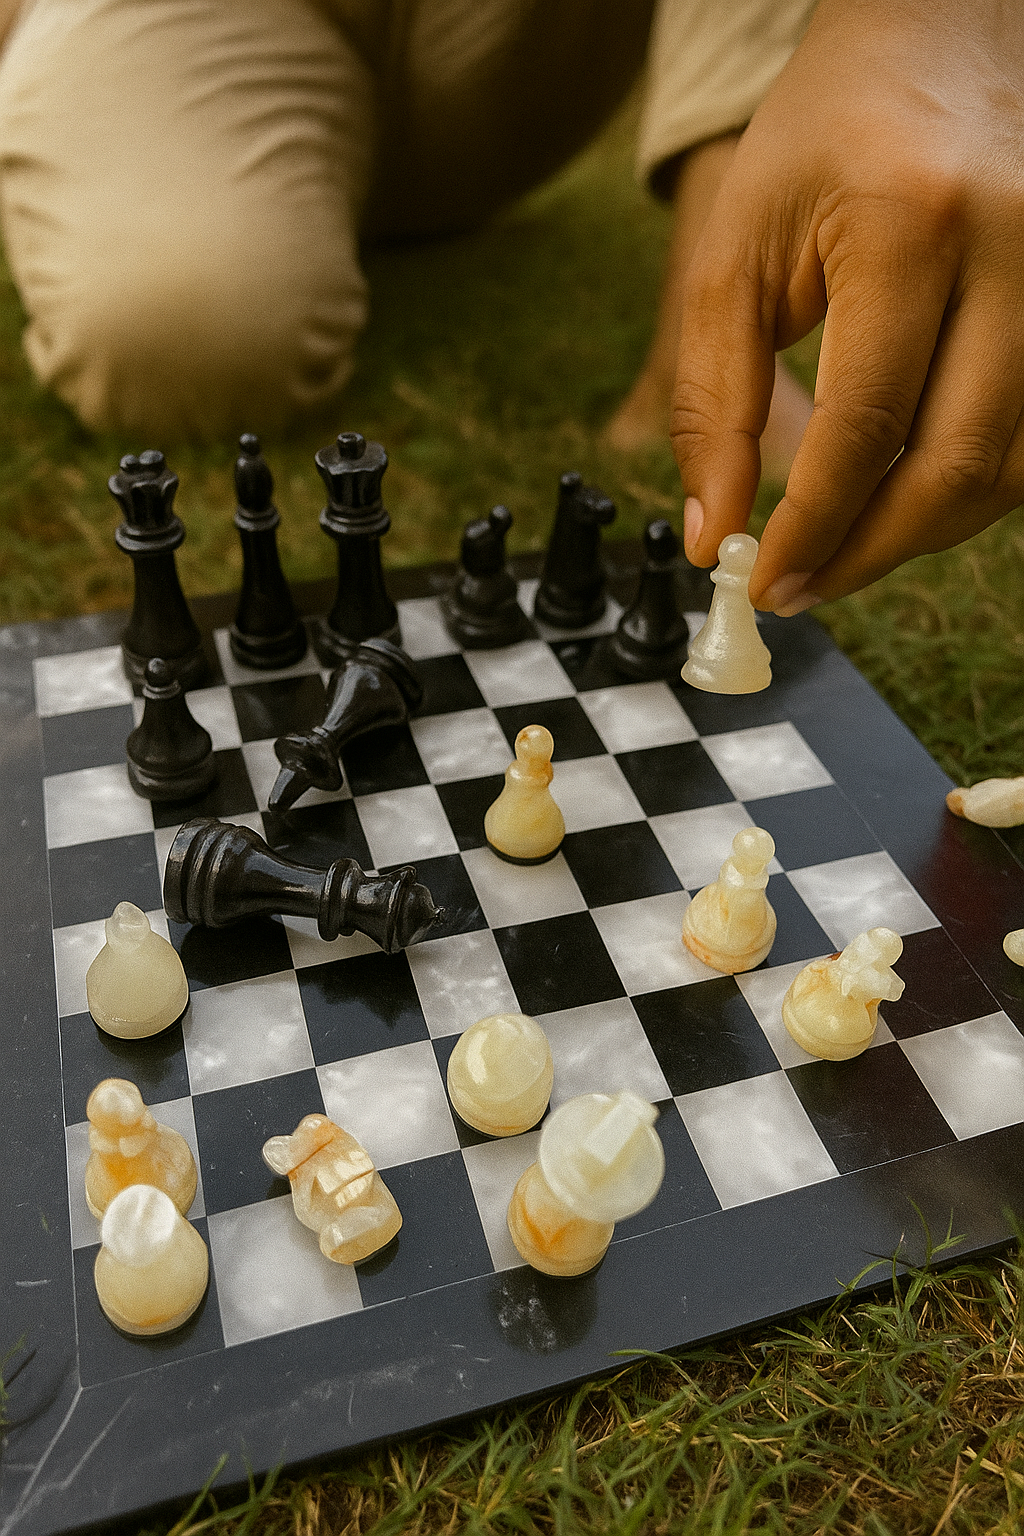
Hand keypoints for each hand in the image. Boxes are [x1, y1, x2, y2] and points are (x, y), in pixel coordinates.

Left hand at [671, 0, 1023, 611]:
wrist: (938, 39)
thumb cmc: (823, 140)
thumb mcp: (736, 252)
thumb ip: (716, 401)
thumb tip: (715, 532)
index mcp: (913, 224)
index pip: (868, 427)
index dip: (815, 528)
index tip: (766, 582)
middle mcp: (1014, 248)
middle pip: (958, 465)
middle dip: (872, 552)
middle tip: (802, 589)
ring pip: (1013, 468)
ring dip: (925, 533)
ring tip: (846, 550)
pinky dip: (970, 490)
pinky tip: (908, 498)